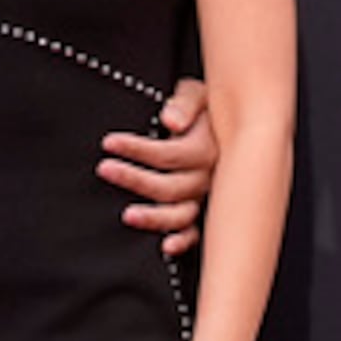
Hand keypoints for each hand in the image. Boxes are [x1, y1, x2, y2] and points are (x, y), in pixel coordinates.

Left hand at [102, 80, 216, 256]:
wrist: (236, 125)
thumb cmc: (208, 108)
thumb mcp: (200, 94)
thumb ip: (186, 104)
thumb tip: (171, 120)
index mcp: (207, 149)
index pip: (168, 154)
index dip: (136, 149)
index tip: (108, 143)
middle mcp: (208, 177)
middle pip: (169, 186)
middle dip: (134, 179)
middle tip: (104, 169)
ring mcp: (206, 198)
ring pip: (181, 214)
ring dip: (154, 218)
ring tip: (127, 216)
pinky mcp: (204, 212)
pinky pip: (196, 232)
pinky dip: (183, 242)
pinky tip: (165, 247)